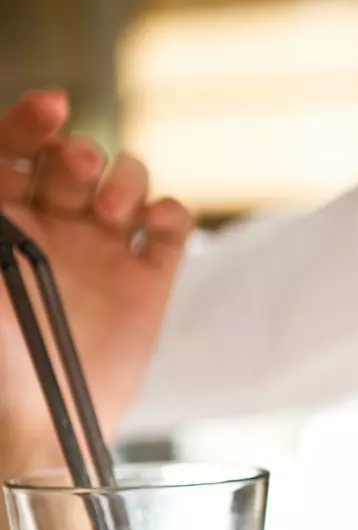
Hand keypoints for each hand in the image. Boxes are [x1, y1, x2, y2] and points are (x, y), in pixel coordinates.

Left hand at [0, 89, 191, 461]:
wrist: (37, 421)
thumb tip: (3, 156)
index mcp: (2, 219)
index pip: (15, 147)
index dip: (31, 122)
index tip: (50, 108)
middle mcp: (52, 227)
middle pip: (75, 159)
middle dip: (80, 156)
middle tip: (79, 173)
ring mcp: (102, 252)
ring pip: (126, 183)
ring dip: (125, 183)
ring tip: (114, 213)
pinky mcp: (147, 281)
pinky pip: (169, 228)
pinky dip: (167, 214)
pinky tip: (151, 226)